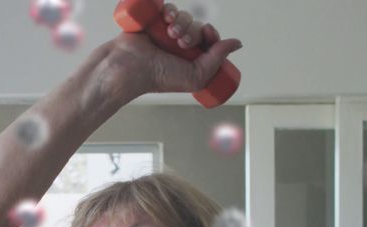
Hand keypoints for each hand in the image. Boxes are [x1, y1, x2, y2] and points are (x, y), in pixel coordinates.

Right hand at [97, 2, 242, 103]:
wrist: (130, 68)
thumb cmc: (158, 78)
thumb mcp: (196, 76)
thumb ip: (217, 59)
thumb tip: (237, 43)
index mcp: (190, 58)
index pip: (208, 39)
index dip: (211, 34)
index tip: (206, 34)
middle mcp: (178, 44)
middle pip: (197, 26)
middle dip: (193, 30)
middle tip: (182, 41)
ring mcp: (165, 32)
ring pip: (184, 16)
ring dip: (182, 21)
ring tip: (171, 32)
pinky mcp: (153, 21)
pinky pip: (168, 7)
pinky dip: (170, 9)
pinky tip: (166, 18)